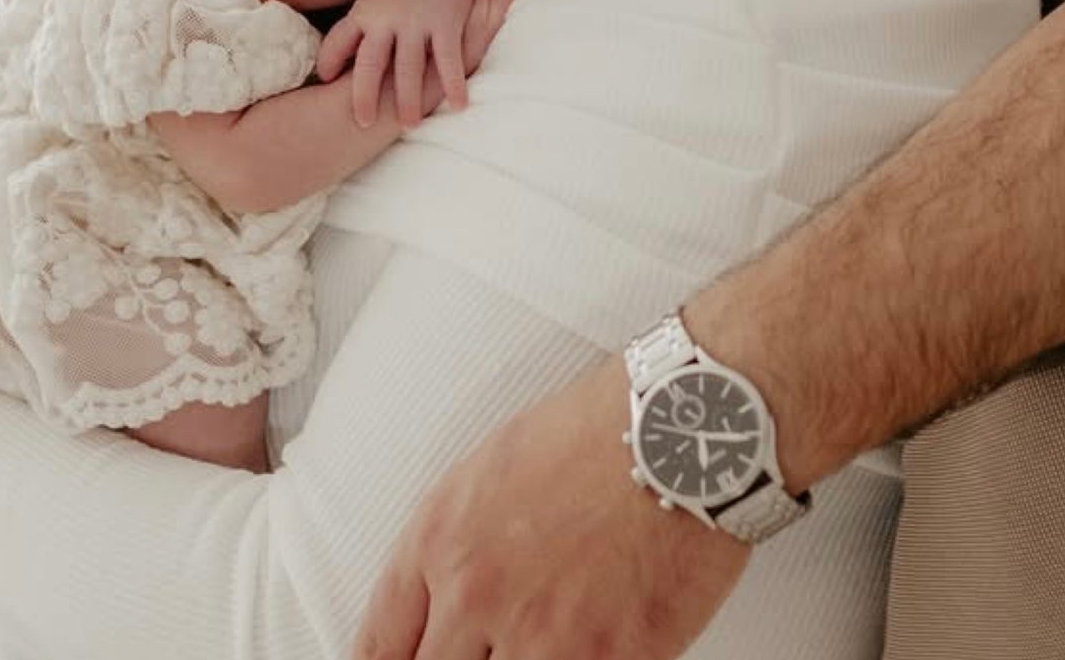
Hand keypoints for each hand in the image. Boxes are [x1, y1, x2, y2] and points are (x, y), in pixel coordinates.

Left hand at [317, 0, 526, 130]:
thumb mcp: (371, 4)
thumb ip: (354, 32)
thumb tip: (326, 71)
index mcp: (363, 12)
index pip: (337, 42)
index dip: (328, 63)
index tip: (323, 86)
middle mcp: (387, 18)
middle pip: (370, 63)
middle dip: (364, 94)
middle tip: (363, 122)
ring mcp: (417, 22)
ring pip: (409, 67)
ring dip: (409, 99)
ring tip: (409, 124)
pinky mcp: (446, 24)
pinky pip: (448, 60)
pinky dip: (453, 84)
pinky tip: (458, 105)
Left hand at [354, 360, 748, 659]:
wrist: (688, 426)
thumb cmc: (607, 428)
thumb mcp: (496, 469)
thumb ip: (457, 547)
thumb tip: (446, 605)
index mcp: (440, 538)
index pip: (377, 648)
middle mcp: (476, 593)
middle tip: (488, 652)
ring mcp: (540, 637)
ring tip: (548, 640)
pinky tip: (592, 646)